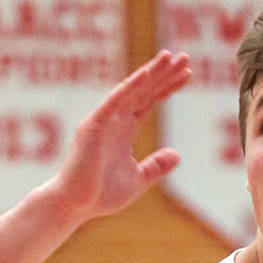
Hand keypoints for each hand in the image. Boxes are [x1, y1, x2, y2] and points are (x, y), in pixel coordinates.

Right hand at [49, 50, 190, 219]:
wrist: (75, 205)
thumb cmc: (100, 195)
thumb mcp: (137, 180)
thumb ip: (155, 166)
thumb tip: (177, 155)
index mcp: (124, 130)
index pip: (149, 101)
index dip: (167, 86)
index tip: (188, 73)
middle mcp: (114, 119)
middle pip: (143, 90)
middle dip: (164, 73)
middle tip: (184, 56)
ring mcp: (103, 120)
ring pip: (131, 90)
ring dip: (151, 72)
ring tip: (170, 56)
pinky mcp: (93, 126)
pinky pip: (114, 101)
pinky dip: (130, 87)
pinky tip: (146, 74)